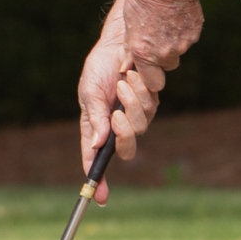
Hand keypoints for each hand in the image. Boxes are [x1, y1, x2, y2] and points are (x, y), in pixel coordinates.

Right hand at [75, 4, 169, 200]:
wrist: (119, 43)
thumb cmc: (99, 68)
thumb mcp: (89, 90)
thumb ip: (95, 117)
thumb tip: (99, 144)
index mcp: (97, 127)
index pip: (97, 159)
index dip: (98, 180)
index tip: (100, 196)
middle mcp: (117, 126)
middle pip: (127, 149)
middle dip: (124, 134)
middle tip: (117, 115)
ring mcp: (135, 116)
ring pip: (141, 126)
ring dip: (131, 101)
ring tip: (123, 80)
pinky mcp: (150, 103)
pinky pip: (151, 107)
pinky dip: (142, 90)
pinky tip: (133, 74)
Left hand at [120, 0, 206, 77]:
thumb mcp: (128, 22)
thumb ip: (131, 47)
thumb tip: (126, 66)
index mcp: (144, 52)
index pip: (152, 83)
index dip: (150, 75)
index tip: (147, 66)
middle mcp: (164, 52)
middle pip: (167, 66)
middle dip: (162, 57)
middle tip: (155, 37)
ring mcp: (182, 44)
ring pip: (178, 51)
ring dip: (173, 43)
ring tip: (164, 20)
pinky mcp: (195, 33)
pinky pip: (188, 39)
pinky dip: (183, 31)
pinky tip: (176, 15)